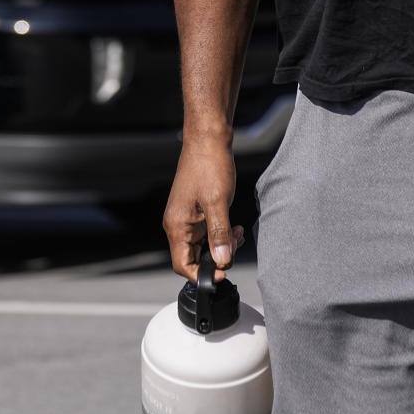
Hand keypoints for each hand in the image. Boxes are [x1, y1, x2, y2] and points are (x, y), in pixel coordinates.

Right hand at [162, 134, 244, 282]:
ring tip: (237, 234)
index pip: (183, 266)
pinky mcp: (196, 211)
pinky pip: (208, 232)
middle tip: (235, 245)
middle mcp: (178, 224)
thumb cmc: (208, 165)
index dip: (203, 274)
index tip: (224, 271)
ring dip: (222, 245)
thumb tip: (223, 261)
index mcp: (176, 225)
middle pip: (194, 258)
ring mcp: (187, 217)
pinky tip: (234, 226)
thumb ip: (219, 235)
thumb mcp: (218, 203)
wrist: (208, 139)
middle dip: (217, 257)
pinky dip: (221, 233)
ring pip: (203, 246)